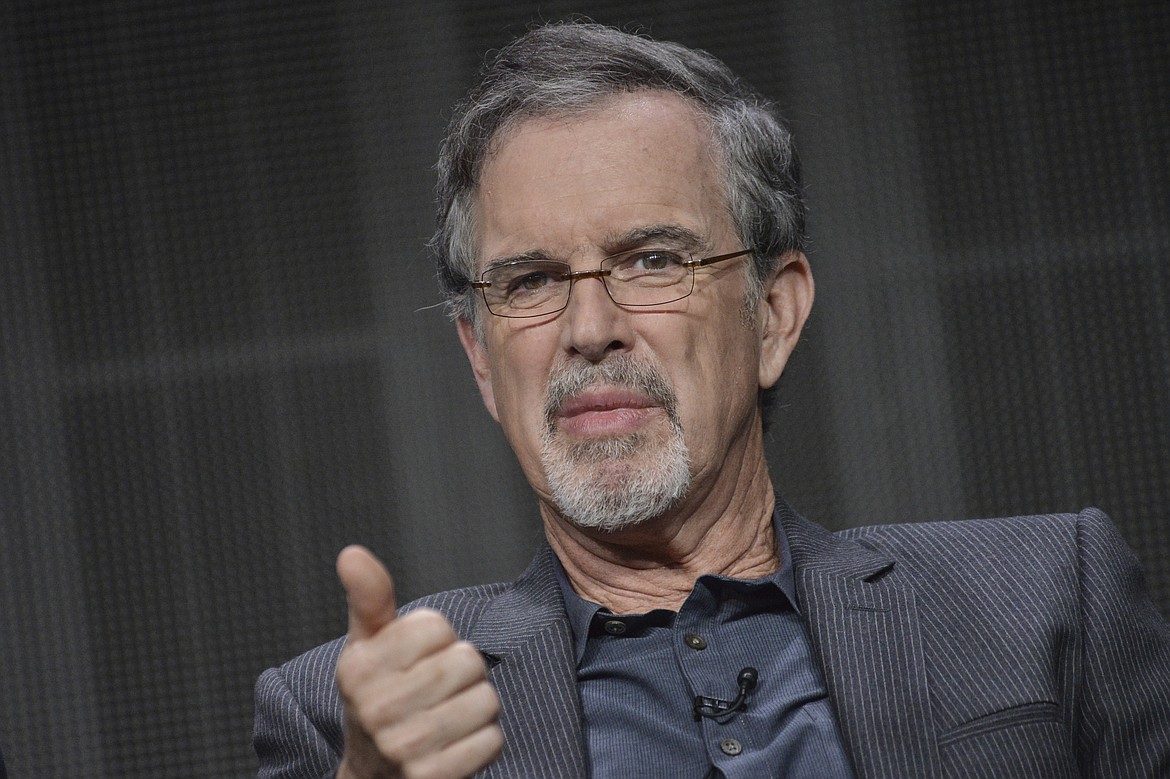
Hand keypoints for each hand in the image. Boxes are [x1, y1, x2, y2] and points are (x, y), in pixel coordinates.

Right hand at [334, 546, 502, 778]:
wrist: (373, 776)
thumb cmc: (377, 697)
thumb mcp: (366, 646)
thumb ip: (369, 598)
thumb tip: (351, 552)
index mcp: (358, 669)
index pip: (436, 625)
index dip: (437, 638)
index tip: (417, 658)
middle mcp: (376, 709)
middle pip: (467, 661)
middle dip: (463, 671)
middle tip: (437, 689)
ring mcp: (405, 748)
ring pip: (486, 699)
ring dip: (476, 706)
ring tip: (447, 715)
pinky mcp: (435, 778)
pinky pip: (492, 739)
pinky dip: (483, 740)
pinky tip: (456, 743)